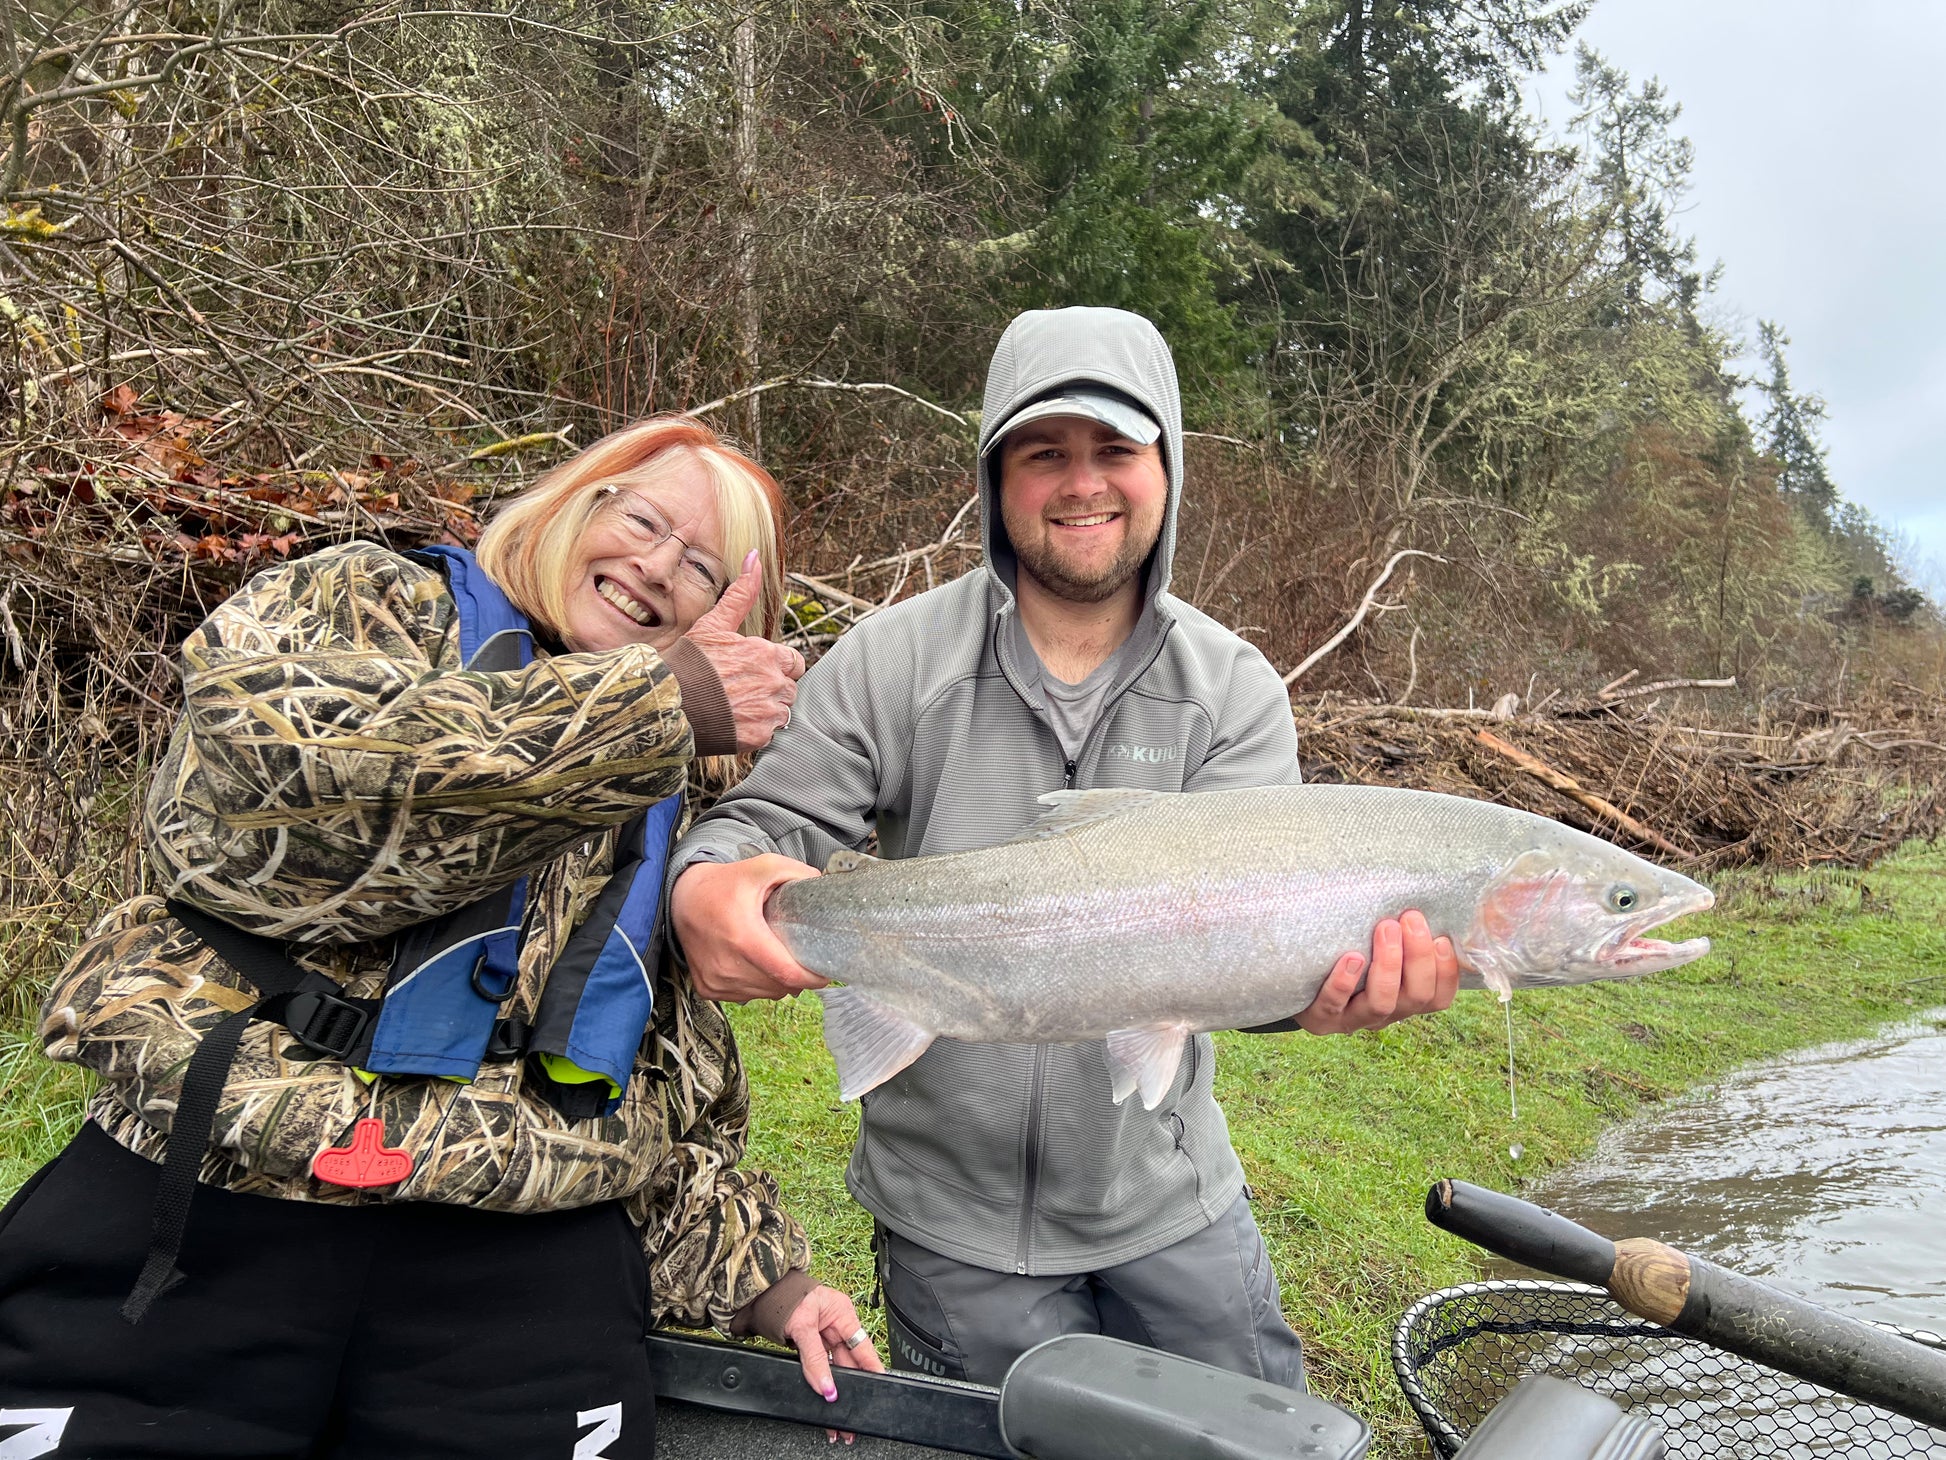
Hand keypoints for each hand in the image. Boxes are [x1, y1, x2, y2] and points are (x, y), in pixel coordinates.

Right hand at [671, 855, 828, 1002]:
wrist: (682, 899)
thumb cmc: (724, 884)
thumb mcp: (763, 867)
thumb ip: (797, 873)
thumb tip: (823, 887)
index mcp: (743, 938)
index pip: (787, 974)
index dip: (812, 977)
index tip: (826, 972)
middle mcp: (727, 965)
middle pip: (779, 986)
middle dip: (796, 976)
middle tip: (801, 956)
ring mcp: (715, 980)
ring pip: (764, 994)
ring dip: (777, 982)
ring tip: (776, 957)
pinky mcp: (707, 988)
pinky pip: (746, 996)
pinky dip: (757, 986)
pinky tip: (755, 965)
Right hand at [683, 550, 805, 754]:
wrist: (665, 704)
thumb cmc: (687, 663)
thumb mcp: (714, 624)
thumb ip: (741, 594)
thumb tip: (755, 555)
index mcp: (768, 654)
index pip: (793, 662)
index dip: (775, 666)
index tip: (752, 670)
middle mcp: (774, 682)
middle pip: (788, 688)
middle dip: (770, 689)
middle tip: (738, 690)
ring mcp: (769, 712)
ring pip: (781, 712)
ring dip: (764, 710)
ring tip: (733, 707)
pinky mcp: (760, 736)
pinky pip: (769, 733)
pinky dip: (754, 730)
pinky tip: (732, 723)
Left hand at [780, 1283, 883, 1443]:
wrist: (762, 1294)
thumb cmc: (785, 1297)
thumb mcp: (802, 1327)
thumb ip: (814, 1359)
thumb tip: (826, 1386)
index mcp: (843, 1314)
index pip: (863, 1346)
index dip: (872, 1366)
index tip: (879, 1384)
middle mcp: (836, 1326)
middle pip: (849, 1360)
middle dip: (850, 1383)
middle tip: (850, 1406)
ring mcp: (824, 1336)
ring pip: (834, 1366)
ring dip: (834, 1385)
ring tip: (835, 1405)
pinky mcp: (812, 1345)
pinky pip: (820, 1366)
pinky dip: (821, 1379)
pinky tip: (823, 1392)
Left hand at [1295, 909, 1459, 1034]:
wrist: (1295, 982)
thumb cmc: (1344, 952)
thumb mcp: (1376, 946)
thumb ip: (1400, 933)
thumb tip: (1422, 894)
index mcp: (1404, 999)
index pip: (1438, 997)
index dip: (1446, 971)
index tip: (1441, 938)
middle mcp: (1385, 1014)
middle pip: (1416, 997)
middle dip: (1418, 957)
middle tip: (1409, 919)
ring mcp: (1352, 1019)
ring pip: (1381, 1004)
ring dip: (1388, 965)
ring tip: (1385, 928)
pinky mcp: (1320, 1019)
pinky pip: (1334, 1005)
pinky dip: (1343, 982)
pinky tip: (1351, 958)